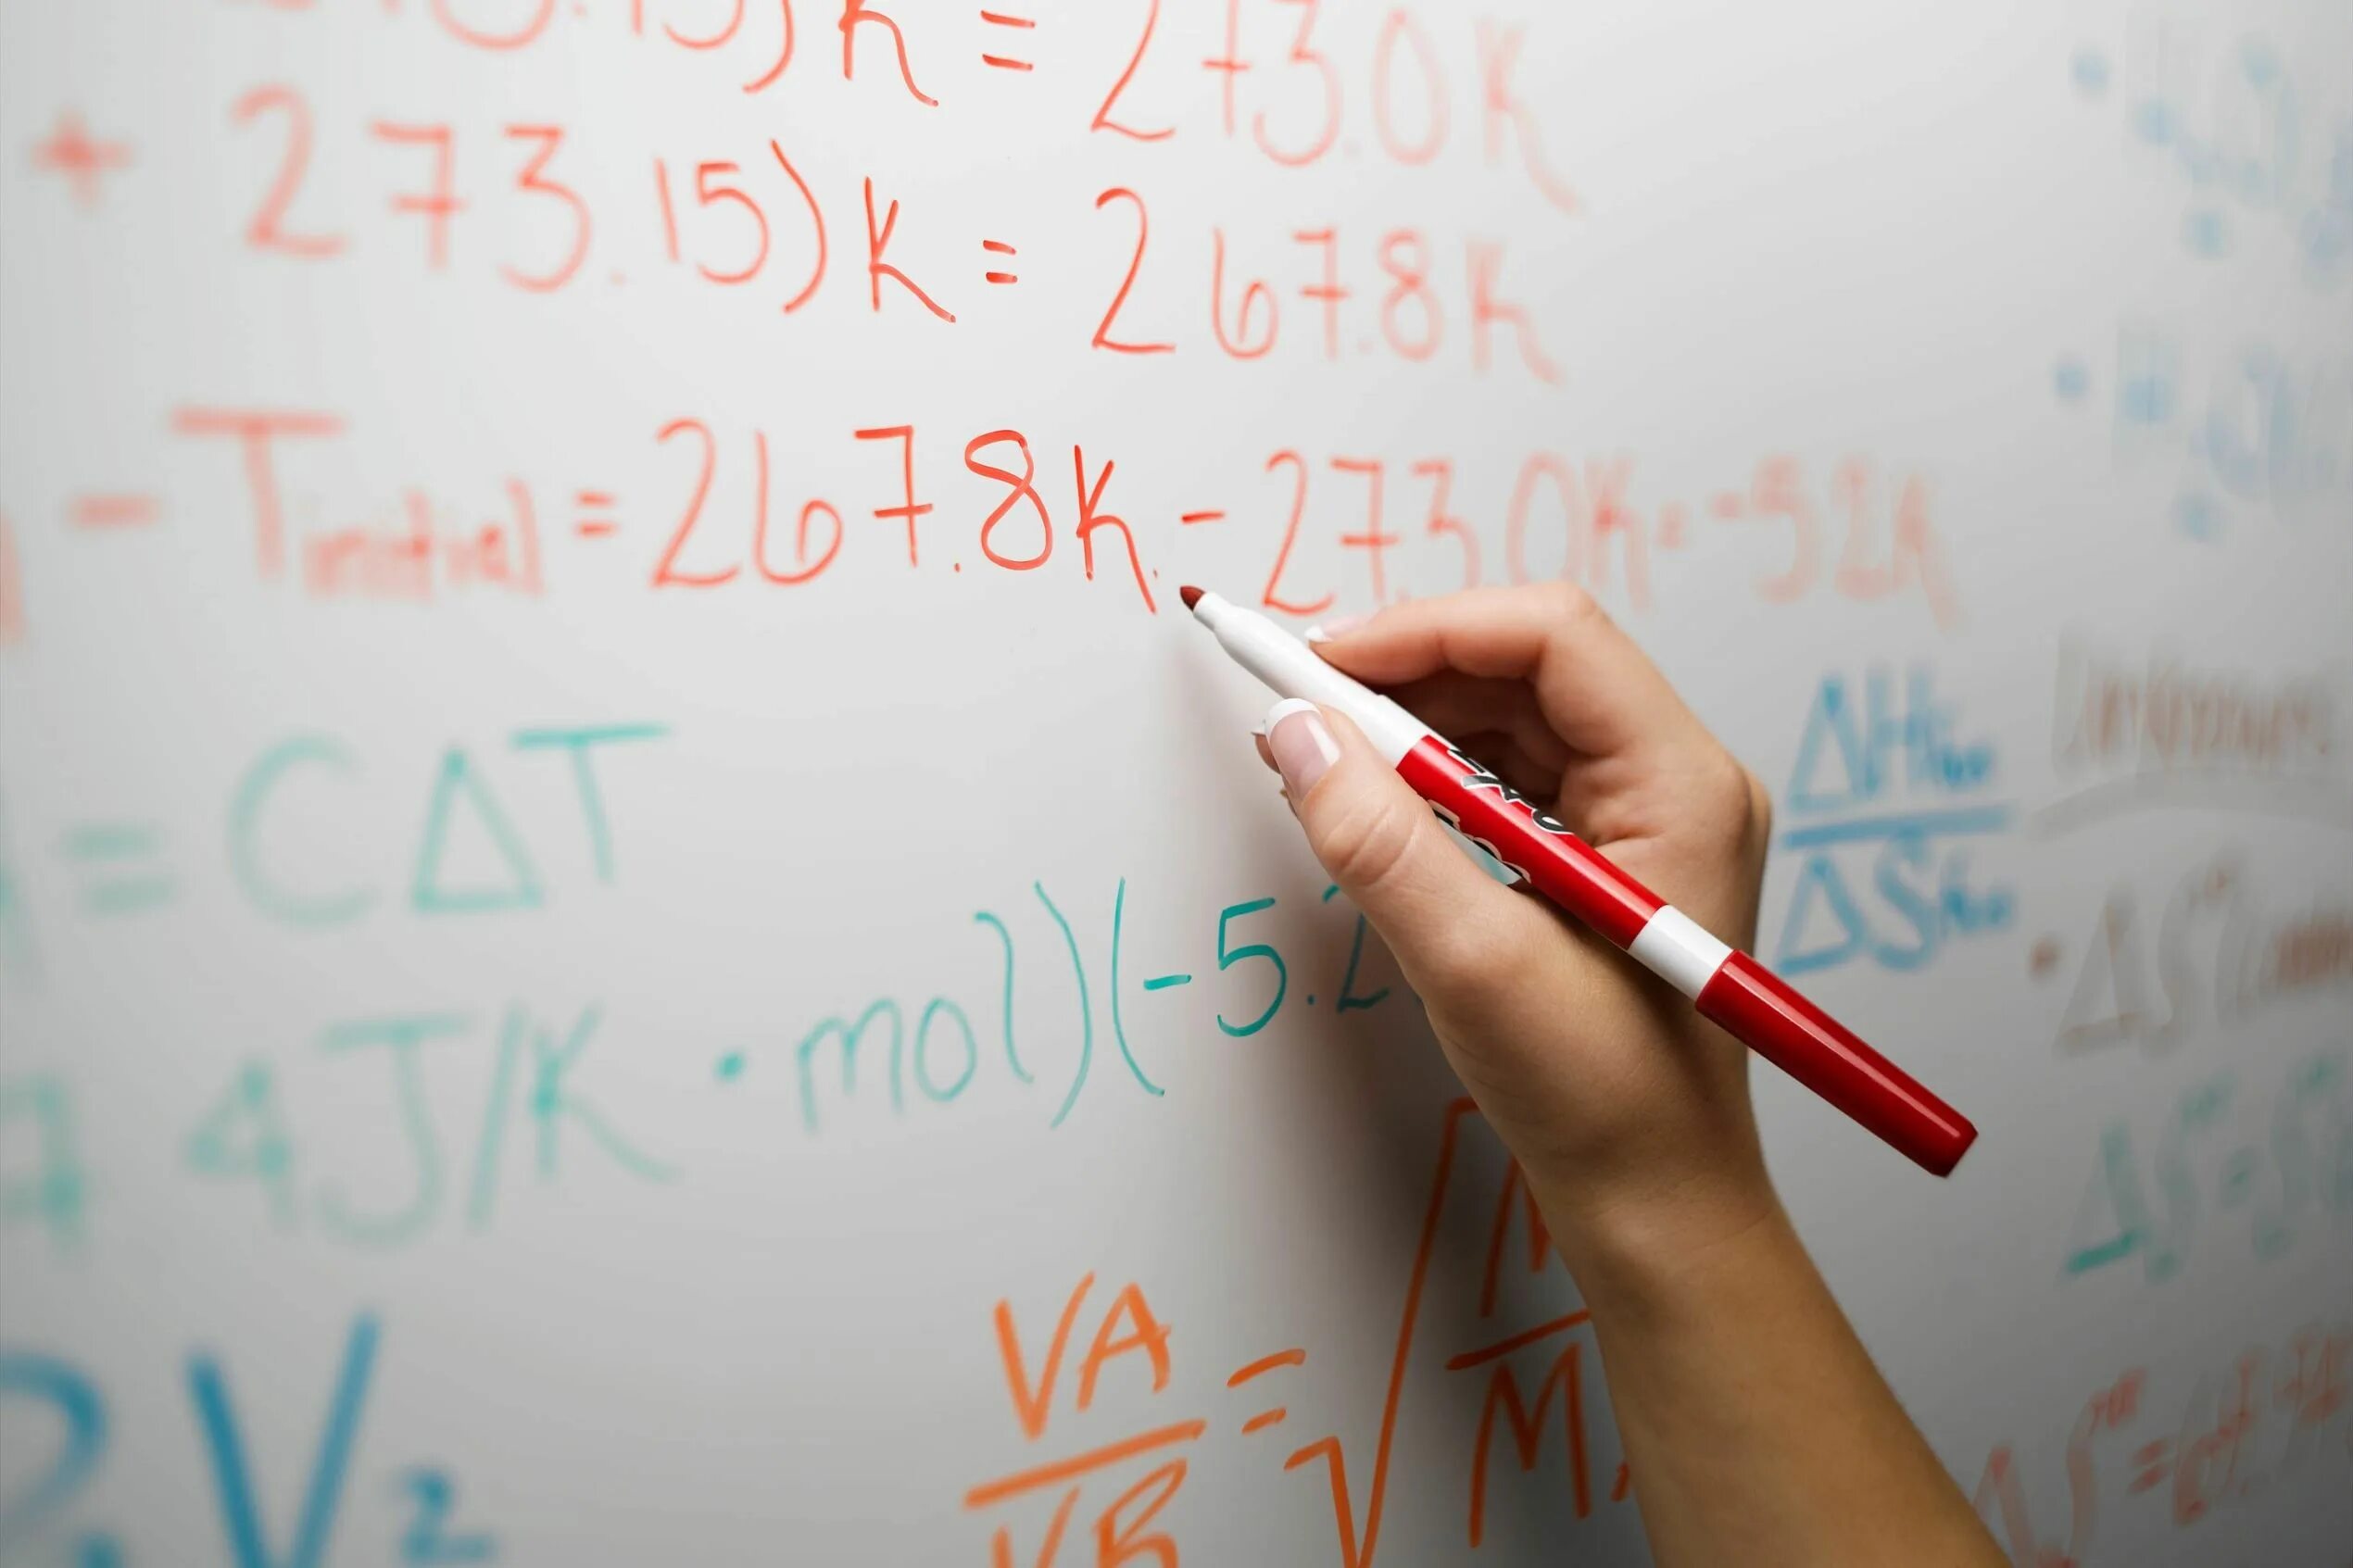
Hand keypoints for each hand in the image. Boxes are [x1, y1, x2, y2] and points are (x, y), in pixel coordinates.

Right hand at [1255, 583, 1778, 1273]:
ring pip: (1512, 714)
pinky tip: (1369, 801)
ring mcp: (1645, 815)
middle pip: (1528, 665)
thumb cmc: (1605, 1101)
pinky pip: (1510, 773)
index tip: (1317, 664)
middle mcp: (1676, 780)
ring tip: (1321, 754)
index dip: (1423, 632)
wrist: (1657, 1204)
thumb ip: (1379, 841)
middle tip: (1299, 705)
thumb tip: (1297, 737)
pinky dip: (1430, 774)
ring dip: (1410, 723)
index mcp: (1683, 785)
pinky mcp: (1605, 853)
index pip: (1549, 638)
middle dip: (1406, 673)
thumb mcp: (1474, 964)